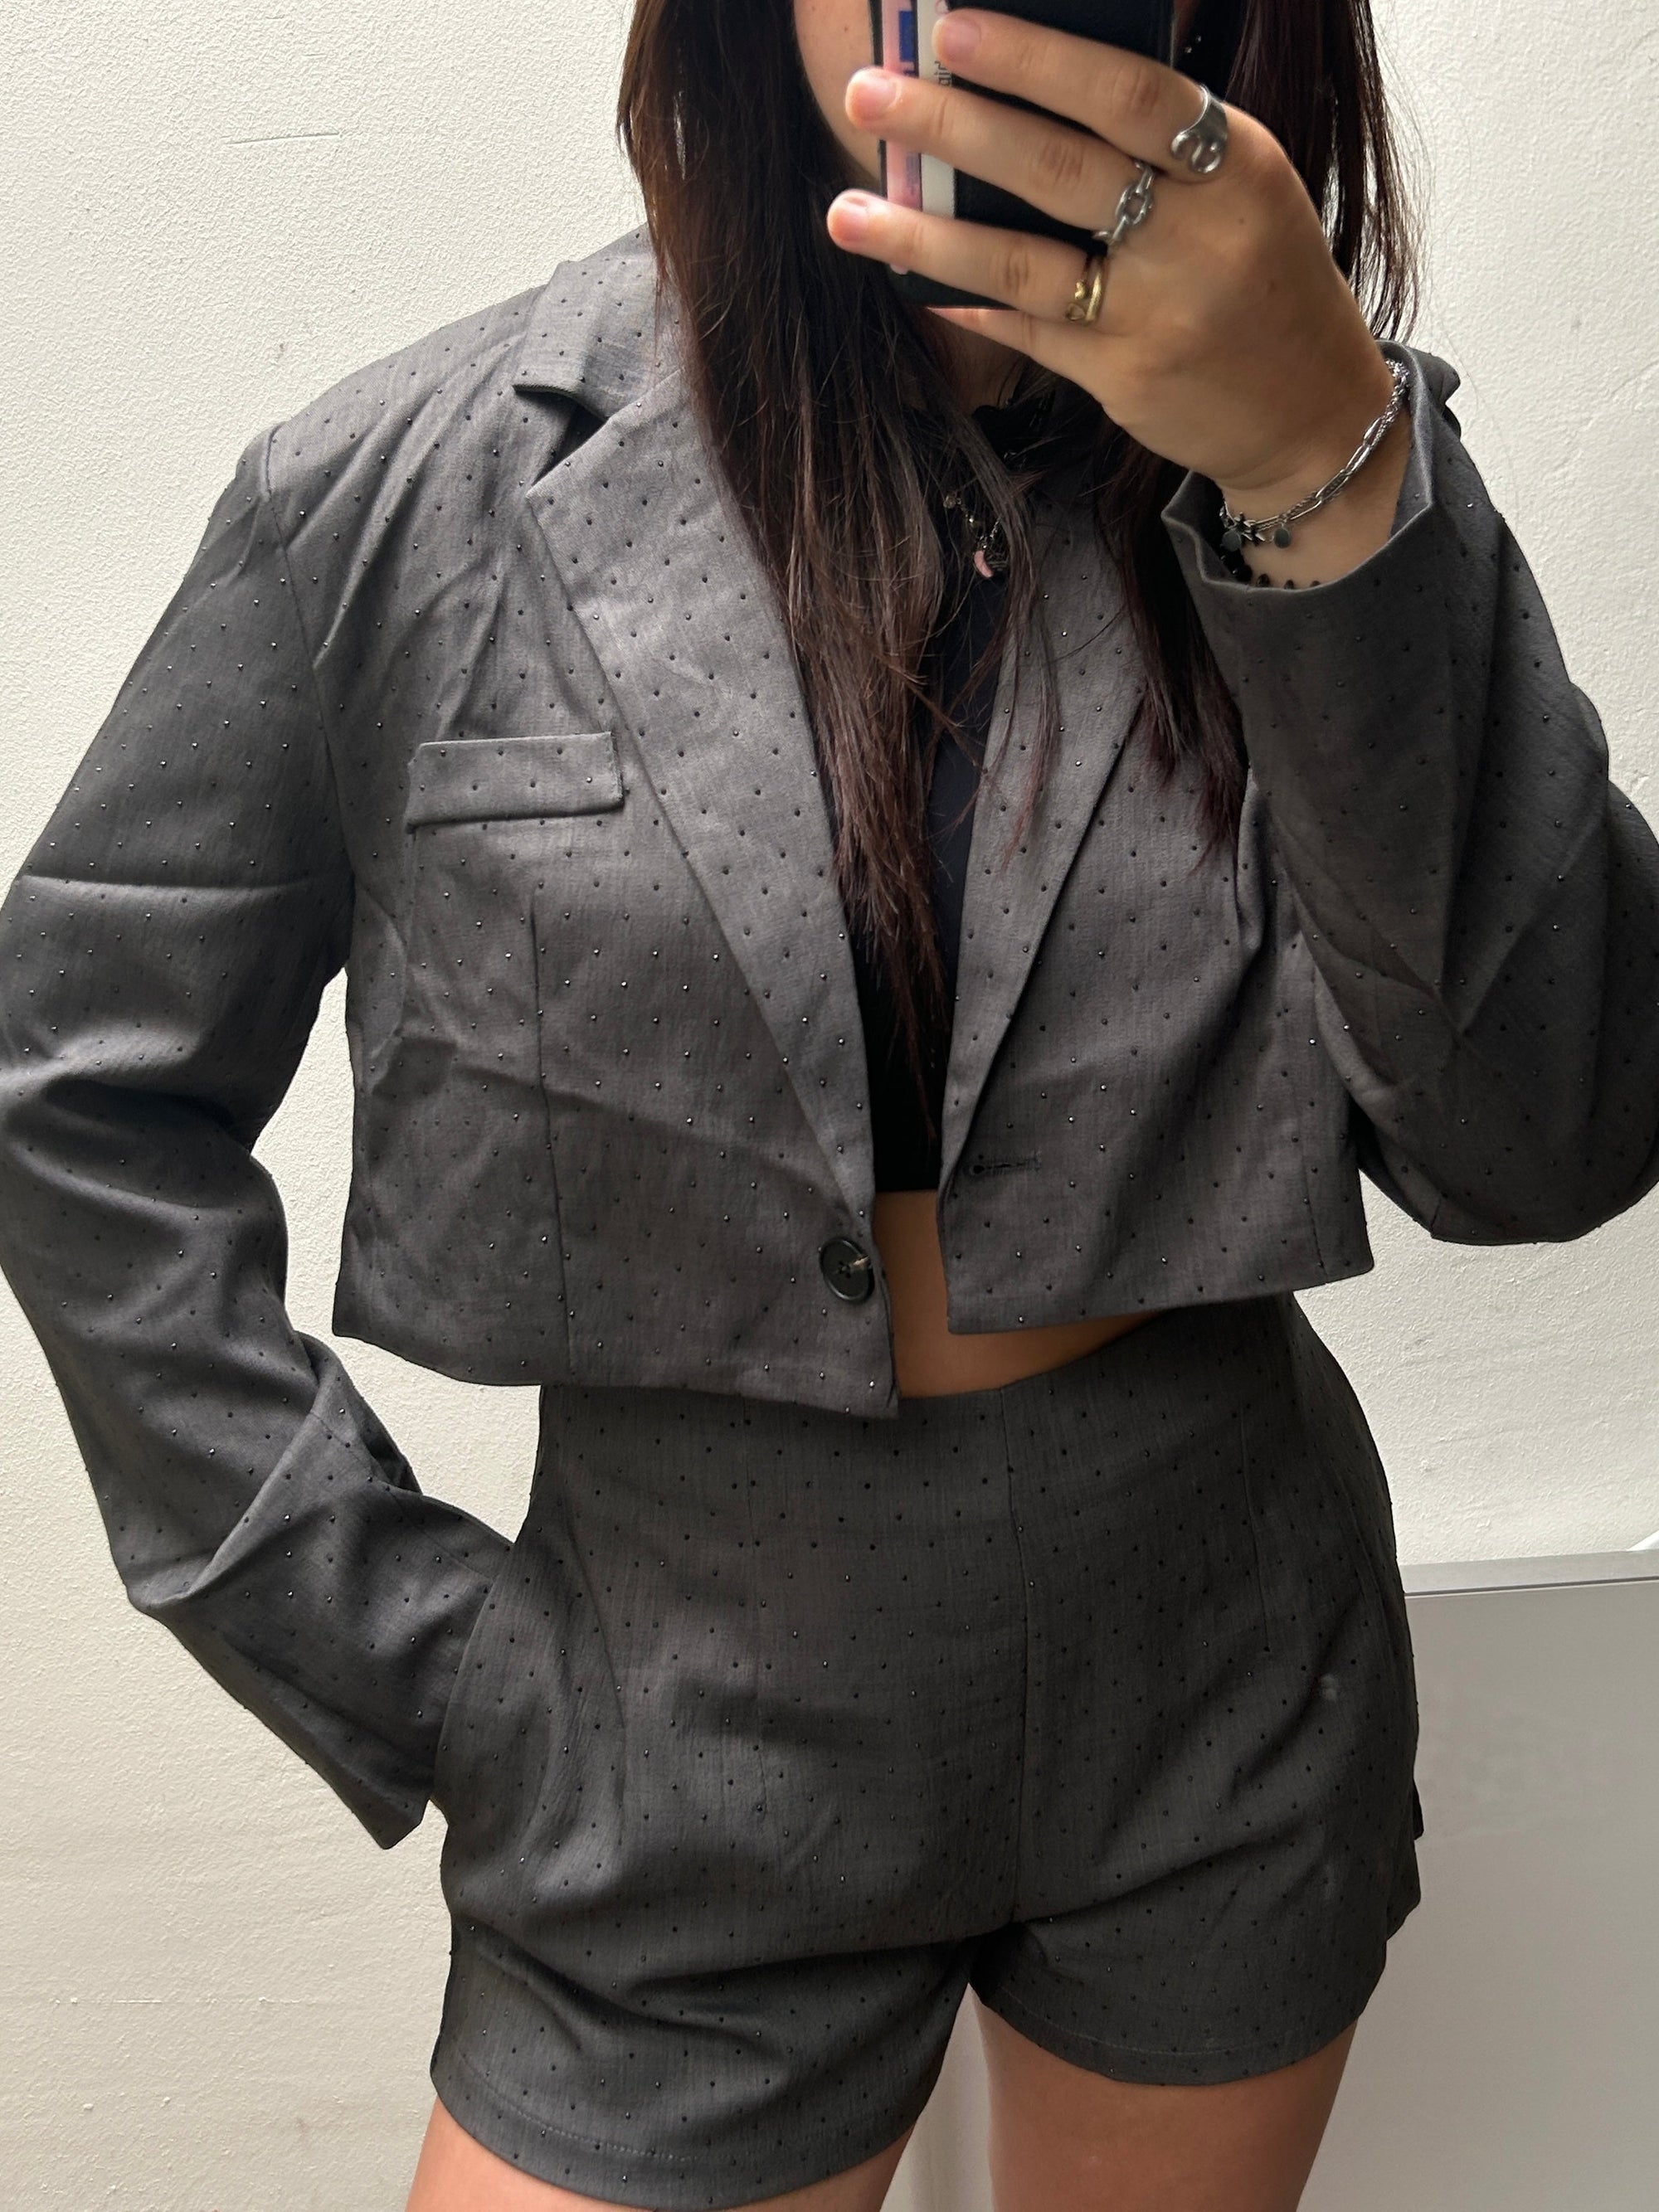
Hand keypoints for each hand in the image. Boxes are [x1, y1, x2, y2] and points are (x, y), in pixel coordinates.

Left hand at [824, 8, 1408, 577]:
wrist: (1311, 410)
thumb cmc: (1259, 277)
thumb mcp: (1243, 187)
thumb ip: (1159, 143)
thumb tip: (1026, 88)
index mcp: (1235, 164)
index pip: (1129, 93)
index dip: (1035, 58)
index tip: (952, 29)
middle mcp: (1199, 238)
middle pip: (1059, 169)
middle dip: (954, 127)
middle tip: (870, 94)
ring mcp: (1160, 317)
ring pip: (1025, 265)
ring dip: (926, 235)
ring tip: (847, 211)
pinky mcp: (1126, 381)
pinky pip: (1029, 332)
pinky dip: (967, 302)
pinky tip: (910, 278)